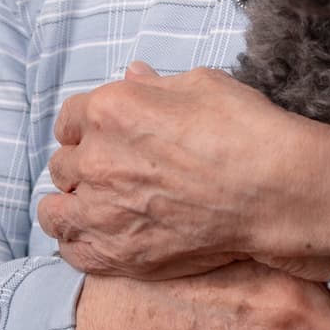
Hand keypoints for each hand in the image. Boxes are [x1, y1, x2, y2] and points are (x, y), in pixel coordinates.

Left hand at [37, 62, 329, 282]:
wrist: (274, 192)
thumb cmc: (246, 132)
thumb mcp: (201, 86)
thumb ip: (155, 86)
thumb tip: (134, 76)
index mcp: (110, 111)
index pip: (69, 120)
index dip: (84, 129)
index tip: (98, 138)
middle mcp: (97, 160)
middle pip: (63, 166)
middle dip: (81, 167)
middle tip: (106, 175)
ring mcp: (104, 211)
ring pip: (55, 213)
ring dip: (68, 208)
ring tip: (87, 210)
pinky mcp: (119, 254)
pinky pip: (74, 253)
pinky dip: (79, 246)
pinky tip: (95, 240)